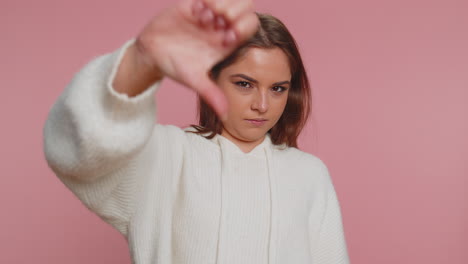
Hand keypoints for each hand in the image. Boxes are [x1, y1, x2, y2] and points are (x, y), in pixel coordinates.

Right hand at [135, 0, 258, 119]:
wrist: (152, 54)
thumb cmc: (175, 67)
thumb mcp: (195, 80)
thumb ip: (211, 94)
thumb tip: (226, 115)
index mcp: (227, 43)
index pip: (250, 27)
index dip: (244, 29)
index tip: (228, 38)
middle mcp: (222, 27)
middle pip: (247, 9)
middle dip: (238, 12)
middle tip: (222, 22)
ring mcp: (210, 14)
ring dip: (224, 4)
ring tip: (207, 17)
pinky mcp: (195, 4)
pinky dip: (208, 0)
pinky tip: (198, 12)